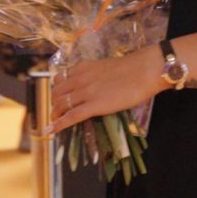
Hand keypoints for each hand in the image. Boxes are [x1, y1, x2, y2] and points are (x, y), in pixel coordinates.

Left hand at [47, 45, 163, 133]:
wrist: (144, 70)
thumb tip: (96, 85)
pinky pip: (71, 116)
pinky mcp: (94, 105)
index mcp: (83, 67)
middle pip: (57, 92)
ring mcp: (86, 92)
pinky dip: (59, 124)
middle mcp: (80, 78)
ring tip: (56, 121)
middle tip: (57, 111)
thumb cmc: (133, 68)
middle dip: (54, 103)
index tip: (58, 97)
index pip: (60, 78)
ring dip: (55, 114)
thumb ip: (96, 75)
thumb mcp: (106, 67)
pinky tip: (52, 130)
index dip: (56, 90)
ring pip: (61, 104)